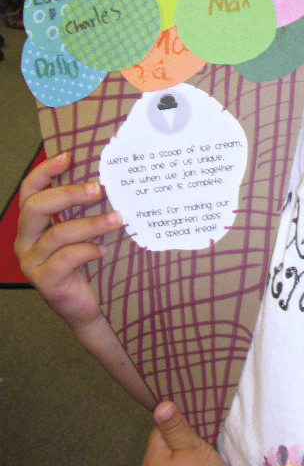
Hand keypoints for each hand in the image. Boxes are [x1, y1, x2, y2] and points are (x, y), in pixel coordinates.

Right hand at [14, 152, 122, 330]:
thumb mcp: (83, 234)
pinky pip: (66, 258)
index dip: (45, 171)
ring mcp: (32, 263)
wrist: (88, 308)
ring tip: (116, 219)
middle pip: (36, 207)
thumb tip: (106, 180)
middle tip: (97, 189)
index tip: (68, 156)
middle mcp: (26, 242)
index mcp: (32, 226)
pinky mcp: (45, 281)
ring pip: (57, 233)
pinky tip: (103, 250)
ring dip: (91, 224)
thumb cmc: (88, 265)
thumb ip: (84, 211)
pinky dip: (88, 250)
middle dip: (68, 194)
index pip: (29, 191)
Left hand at [142, 402, 237, 465]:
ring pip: (178, 460)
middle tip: (204, 435)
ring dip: (191, 454)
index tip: (195, 422)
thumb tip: (159, 405)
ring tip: (207, 451)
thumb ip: (175, 426)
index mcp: (152, 462)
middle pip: (168, 446)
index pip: (159, 430)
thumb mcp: (190, 446)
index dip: (177, 424)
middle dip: (185, 439)